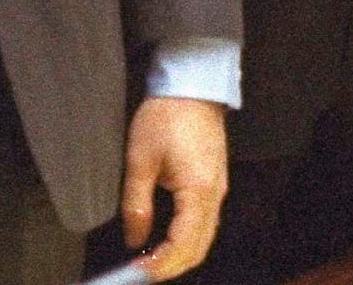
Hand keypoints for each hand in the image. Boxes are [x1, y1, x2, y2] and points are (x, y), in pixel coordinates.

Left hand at [119, 97, 226, 280]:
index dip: (162, 265)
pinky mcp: (214, 182)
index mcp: (198, 191)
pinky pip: (205, 222)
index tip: (138, 273)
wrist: (192, 85)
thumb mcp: (140, 159)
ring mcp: (218, 189)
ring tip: (150, 260)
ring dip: (179, 255)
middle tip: (141, 272)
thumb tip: (134, 239)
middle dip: (171, 266)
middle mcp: (215, 195)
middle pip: (199, 248)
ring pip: (204, 237)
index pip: (184, 245)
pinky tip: (165, 238)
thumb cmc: (167, 116)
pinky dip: (186, 239)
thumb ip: (136, 204)